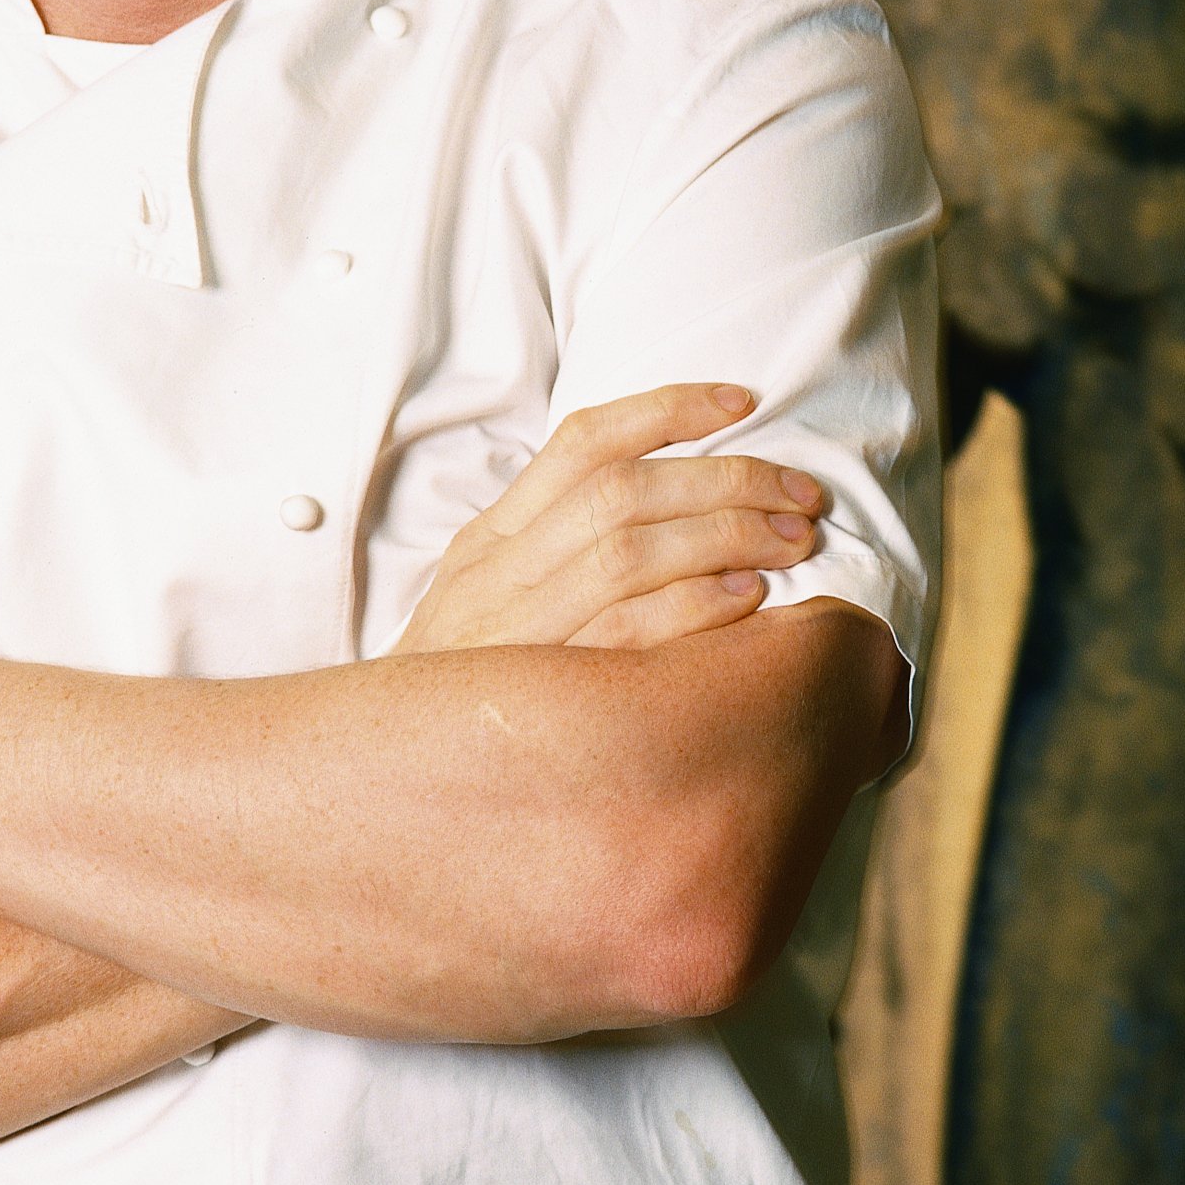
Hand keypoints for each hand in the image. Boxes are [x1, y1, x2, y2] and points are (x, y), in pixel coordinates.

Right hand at [393, 383, 831, 655]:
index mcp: (492, 538)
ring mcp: (512, 631)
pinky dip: (693, 608)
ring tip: (793, 542)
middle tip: (802, 495)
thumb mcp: (487, 605)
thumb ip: (557, 555)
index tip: (744, 401)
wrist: (382, 782)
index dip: (669, 410)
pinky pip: (623, 636)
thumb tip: (672, 511)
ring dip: (725, 537)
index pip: (584, 442)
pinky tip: (750, 601)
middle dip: (727, 481)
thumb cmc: (463, 692)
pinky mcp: (533, 695)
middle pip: (623, 491)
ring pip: (625, 551)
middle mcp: (496, 571)